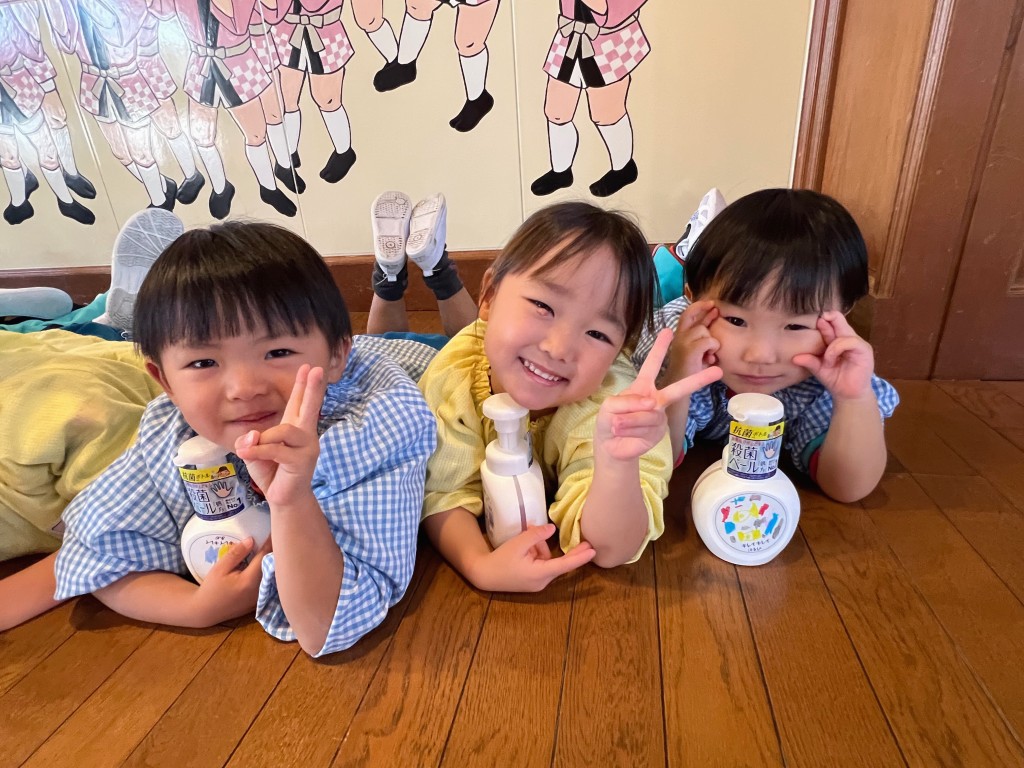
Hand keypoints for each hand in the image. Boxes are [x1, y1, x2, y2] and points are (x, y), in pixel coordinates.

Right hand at [193, 535, 270, 623]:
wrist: (206, 611)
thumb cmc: (211, 589)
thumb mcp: (220, 568)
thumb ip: (236, 554)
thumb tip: (252, 540)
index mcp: (249, 580)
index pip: (264, 556)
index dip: (270, 542)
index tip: (275, 530)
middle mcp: (259, 589)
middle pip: (273, 566)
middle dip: (276, 551)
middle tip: (279, 537)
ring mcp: (261, 597)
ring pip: (273, 575)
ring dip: (275, 562)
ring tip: (277, 548)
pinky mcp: (260, 601)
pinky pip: (269, 583)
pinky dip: (271, 572)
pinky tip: (269, 564)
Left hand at [234, 364, 324, 506]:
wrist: (283, 498)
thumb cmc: (271, 472)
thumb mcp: (254, 451)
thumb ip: (251, 439)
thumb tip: (253, 435)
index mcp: (295, 428)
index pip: (299, 403)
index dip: (302, 385)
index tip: (307, 367)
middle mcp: (305, 434)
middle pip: (310, 407)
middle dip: (312, 388)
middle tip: (316, 370)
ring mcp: (307, 447)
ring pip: (283, 431)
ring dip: (263, 440)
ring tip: (248, 449)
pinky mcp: (302, 461)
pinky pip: (276, 450)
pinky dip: (259, 451)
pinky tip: (246, 453)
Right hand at [472, 524, 595, 591]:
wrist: (484, 575)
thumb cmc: (501, 560)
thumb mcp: (518, 543)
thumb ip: (536, 536)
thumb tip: (552, 529)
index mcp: (540, 574)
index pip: (565, 565)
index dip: (580, 558)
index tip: (593, 552)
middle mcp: (542, 581)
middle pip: (558, 562)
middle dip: (569, 551)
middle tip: (588, 543)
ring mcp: (538, 582)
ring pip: (548, 561)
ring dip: (540, 548)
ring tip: (524, 539)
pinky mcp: (534, 581)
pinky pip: (542, 564)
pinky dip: (537, 553)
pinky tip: (525, 547)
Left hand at [598, 329, 722, 460]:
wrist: (610, 446)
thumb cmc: (609, 420)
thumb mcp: (609, 406)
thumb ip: (626, 401)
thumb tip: (651, 404)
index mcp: (642, 386)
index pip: (652, 365)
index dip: (660, 348)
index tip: (669, 331)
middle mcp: (655, 398)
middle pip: (678, 388)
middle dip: (697, 380)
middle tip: (717, 371)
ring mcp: (659, 416)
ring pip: (649, 414)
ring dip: (628, 420)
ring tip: (617, 425)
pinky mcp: (659, 432)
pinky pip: (647, 428)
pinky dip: (631, 430)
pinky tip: (624, 433)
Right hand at [666, 300, 720, 380]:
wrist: (679, 387)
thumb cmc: (691, 370)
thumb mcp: (699, 350)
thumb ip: (705, 336)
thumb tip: (714, 320)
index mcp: (680, 336)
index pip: (687, 315)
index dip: (699, 307)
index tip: (711, 303)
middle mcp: (678, 336)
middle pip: (690, 315)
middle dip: (704, 309)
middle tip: (715, 308)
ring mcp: (682, 342)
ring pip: (703, 330)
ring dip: (712, 341)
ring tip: (710, 354)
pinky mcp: (688, 350)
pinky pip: (708, 341)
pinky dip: (712, 348)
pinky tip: (710, 358)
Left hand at [792, 311, 875, 400]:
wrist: (847, 394)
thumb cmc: (835, 379)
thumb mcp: (819, 369)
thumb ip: (809, 361)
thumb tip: (794, 358)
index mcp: (837, 340)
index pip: (832, 323)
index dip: (824, 319)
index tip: (815, 319)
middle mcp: (848, 338)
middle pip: (840, 320)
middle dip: (830, 317)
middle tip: (820, 318)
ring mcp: (857, 344)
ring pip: (844, 332)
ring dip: (831, 345)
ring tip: (826, 360)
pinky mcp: (864, 350)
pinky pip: (850, 342)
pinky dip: (837, 349)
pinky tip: (831, 360)